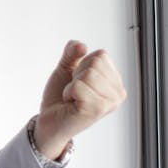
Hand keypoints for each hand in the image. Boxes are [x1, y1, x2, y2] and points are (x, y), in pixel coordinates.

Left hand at [34, 40, 126, 159]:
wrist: (49, 122)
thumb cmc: (60, 98)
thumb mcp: (66, 68)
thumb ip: (72, 52)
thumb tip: (82, 45)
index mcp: (115, 82)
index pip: (101, 55)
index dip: (82, 64)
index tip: (78, 81)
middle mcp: (118, 93)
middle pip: (95, 63)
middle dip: (77, 75)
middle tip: (75, 91)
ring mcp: (110, 102)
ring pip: (89, 73)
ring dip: (72, 85)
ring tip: (73, 98)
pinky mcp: (97, 109)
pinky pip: (78, 86)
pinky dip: (68, 92)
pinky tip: (71, 103)